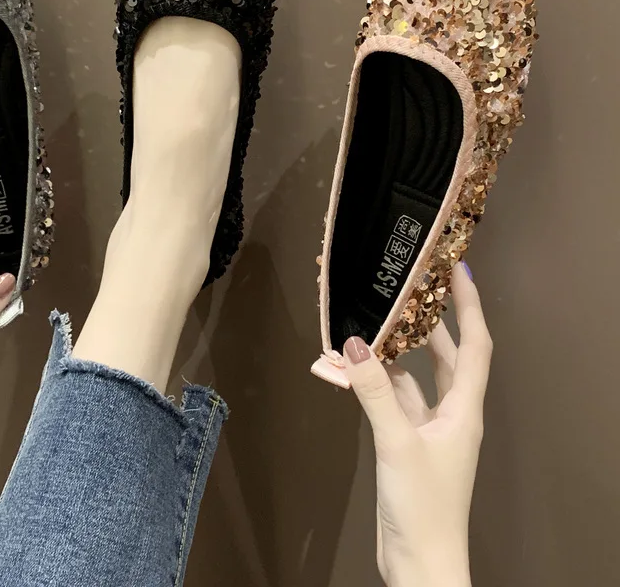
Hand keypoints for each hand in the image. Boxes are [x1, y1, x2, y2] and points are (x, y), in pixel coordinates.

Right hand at [343, 262, 490, 586]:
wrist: (419, 565)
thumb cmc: (423, 504)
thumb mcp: (397, 442)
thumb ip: (375, 392)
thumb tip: (353, 342)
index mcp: (464, 409)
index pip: (476, 345)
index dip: (470, 305)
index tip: (458, 269)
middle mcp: (452, 414)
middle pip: (447, 356)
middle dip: (431, 321)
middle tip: (410, 289)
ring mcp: (430, 431)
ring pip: (415, 379)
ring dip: (395, 354)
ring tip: (372, 323)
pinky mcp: (408, 445)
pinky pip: (393, 402)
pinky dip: (374, 385)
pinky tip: (351, 371)